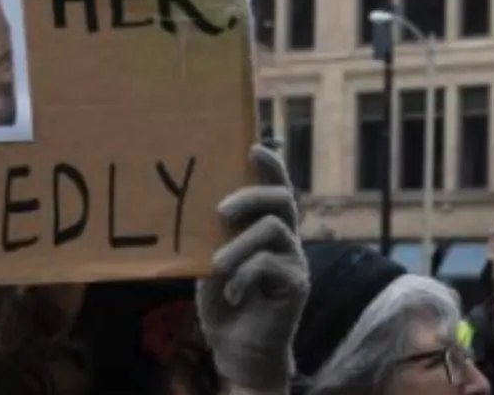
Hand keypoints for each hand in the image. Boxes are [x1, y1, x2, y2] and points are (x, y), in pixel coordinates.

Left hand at [196, 144, 309, 391]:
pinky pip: (272, 264)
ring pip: (274, 229)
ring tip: (217, 266)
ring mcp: (294, 259)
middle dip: (251, 196)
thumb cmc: (222, 298)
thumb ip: (214, 233)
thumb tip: (196, 200)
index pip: (274, 186)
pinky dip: (246, 276)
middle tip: (221, 211)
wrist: (235, 345)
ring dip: (239, 246)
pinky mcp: (298, 284)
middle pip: (282, 198)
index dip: (270, 164)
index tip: (253, 148)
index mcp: (265, 225)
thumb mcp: (211, 258)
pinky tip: (234, 293)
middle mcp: (286, 237)